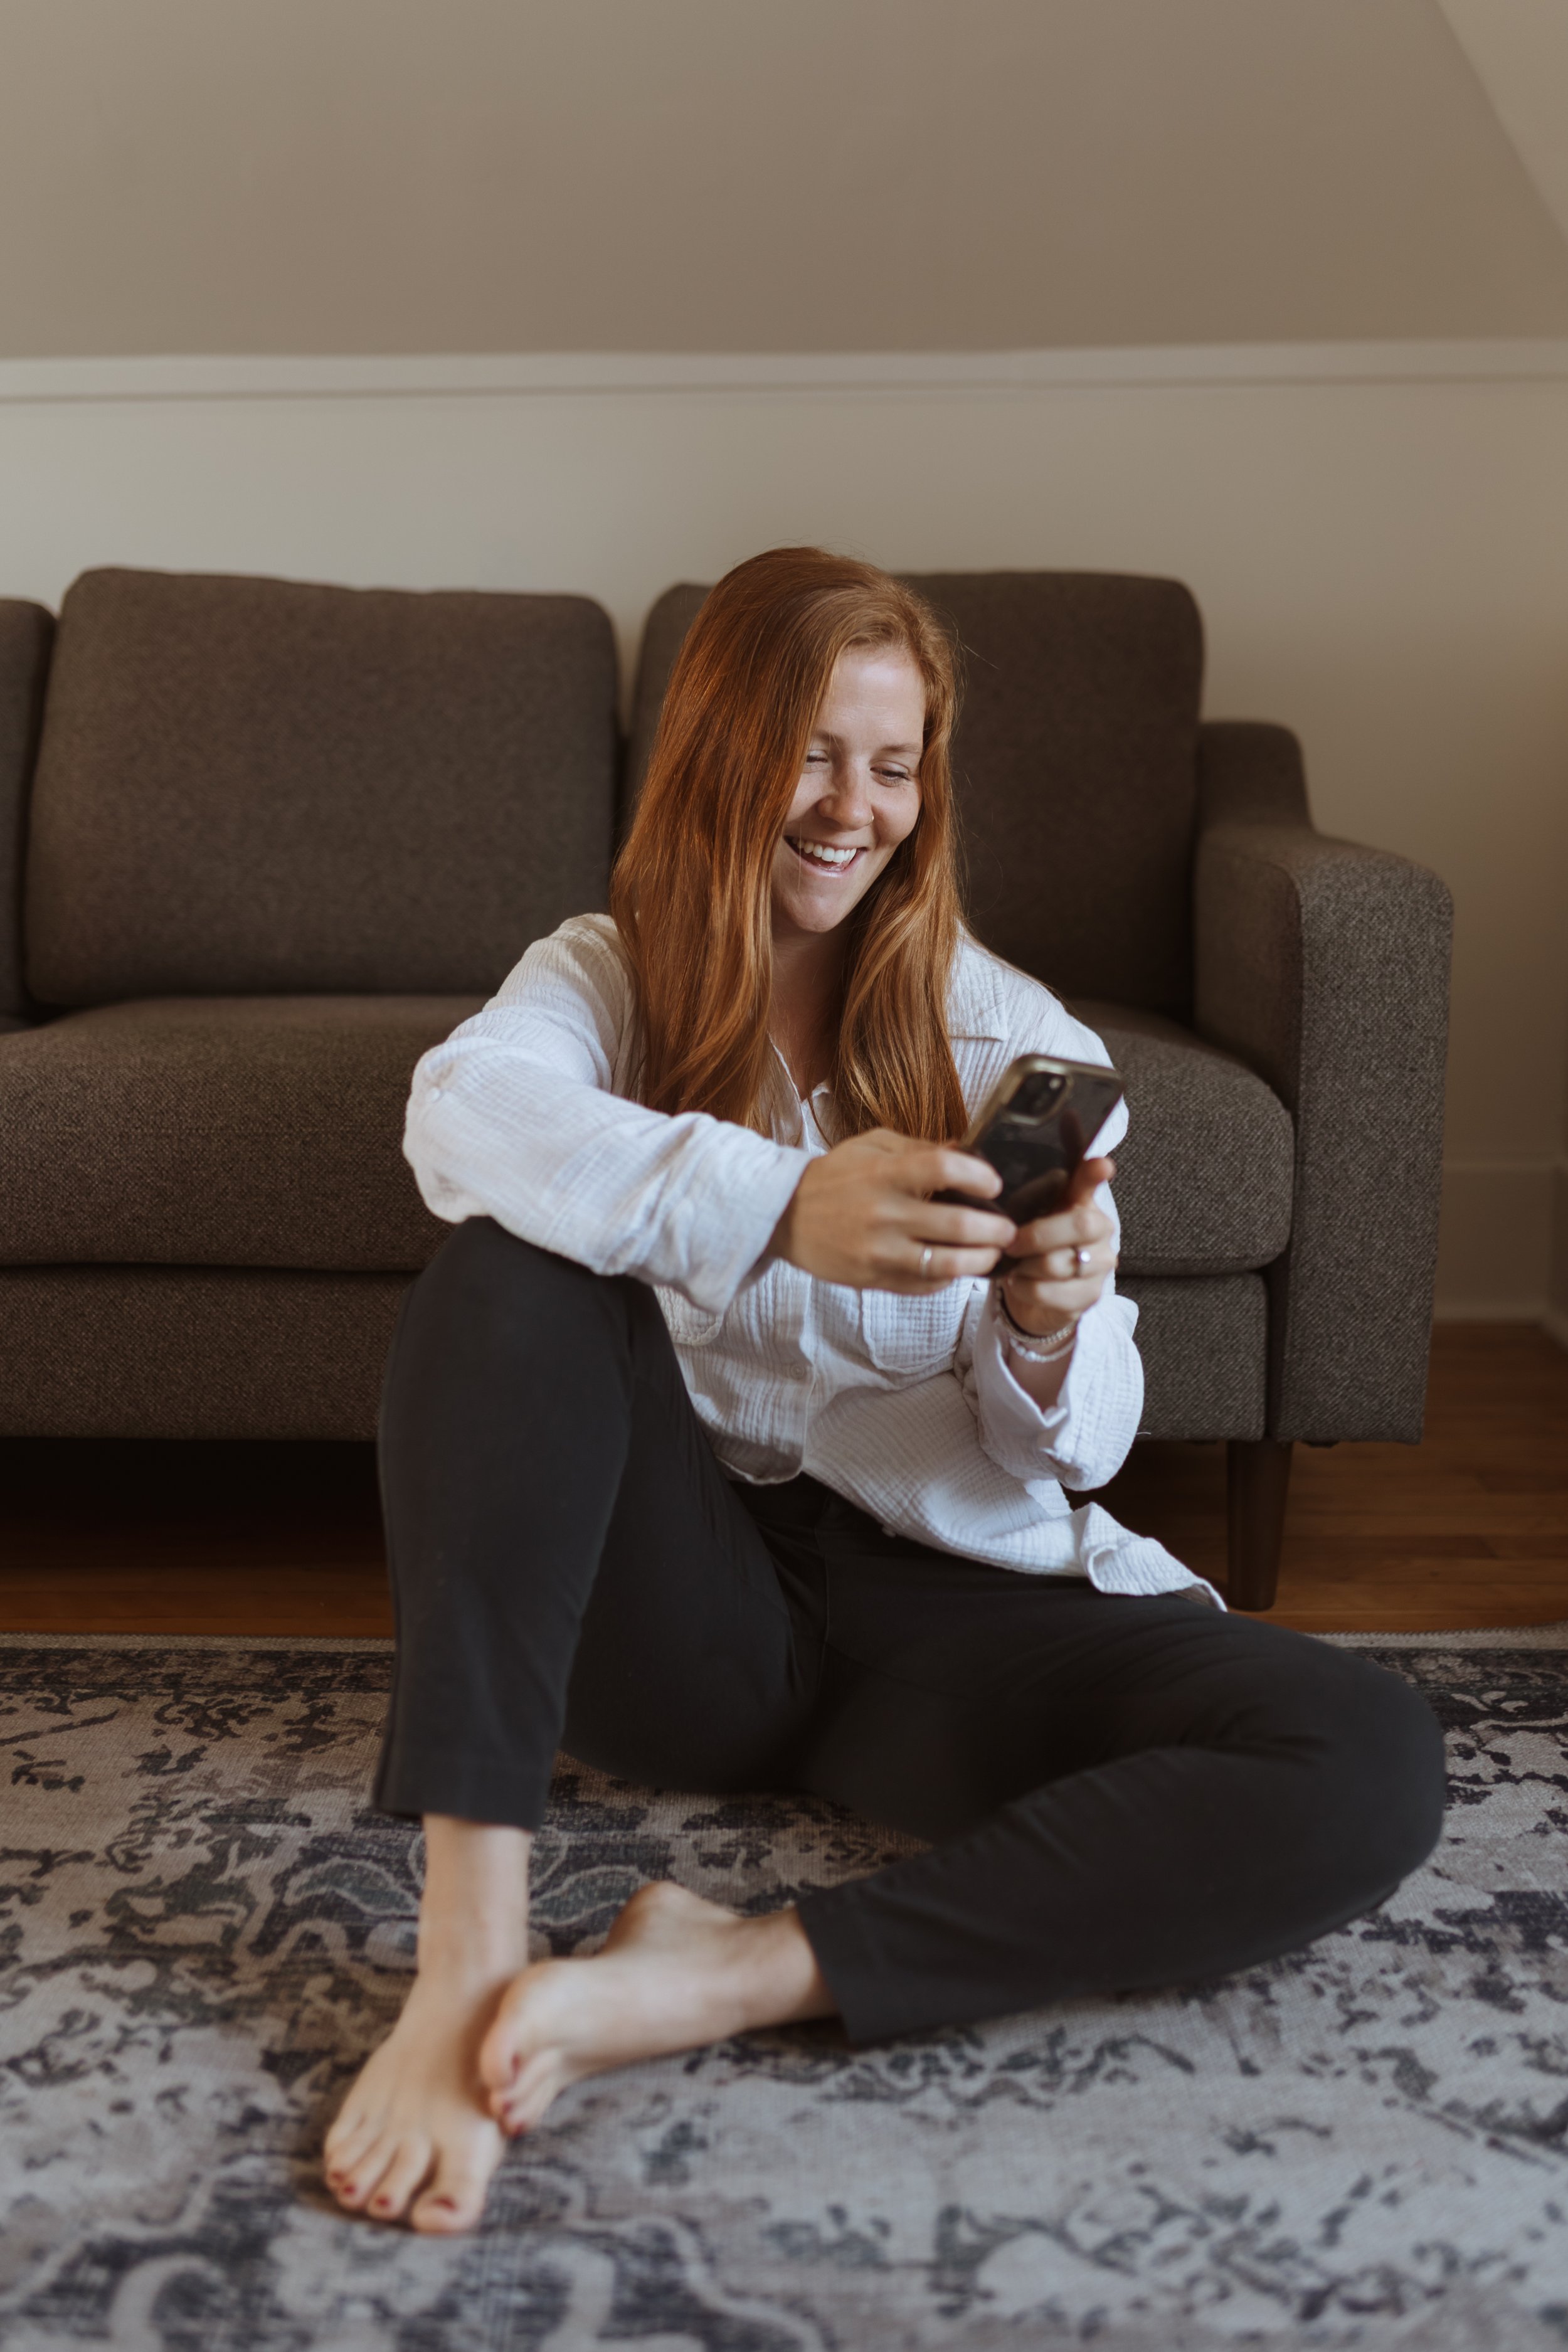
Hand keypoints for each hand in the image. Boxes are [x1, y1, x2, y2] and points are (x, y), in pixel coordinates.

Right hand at [771, 1129, 1017, 1292]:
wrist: (783, 1217)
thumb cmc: (832, 1177)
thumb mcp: (871, 1146)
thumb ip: (919, 1148)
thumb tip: (966, 1150)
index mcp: (884, 1173)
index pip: (944, 1168)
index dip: (979, 1175)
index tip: (994, 1184)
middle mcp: (883, 1213)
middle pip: (956, 1225)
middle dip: (995, 1230)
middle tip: (1009, 1229)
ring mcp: (879, 1251)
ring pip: (946, 1265)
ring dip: (980, 1261)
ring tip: (991, 1254)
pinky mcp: (874, 1279)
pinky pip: (924, 1286)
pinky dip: (948, 1279)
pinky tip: (956, 1268)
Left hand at [997, 1156, 1117, 1337]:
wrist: (1034, 1293)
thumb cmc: (1029, 1246)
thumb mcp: (1022, 1218)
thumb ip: (1022, 1200)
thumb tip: (994, 1177)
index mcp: (1082, 1202)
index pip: (1091, 1182)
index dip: (1096, 1174)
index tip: (1101, 1165)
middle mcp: (1101, 1229)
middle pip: (1080, 1225)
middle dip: (1037, 1235)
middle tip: (1011, 1244)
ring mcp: (1101, 1263)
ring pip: (1057, 1263)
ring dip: (1024, 1266)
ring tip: (1015, 1266)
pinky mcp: (1090, 1295)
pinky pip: (1048, 1291)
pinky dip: (1023, 1288)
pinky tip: (1018, 1283)